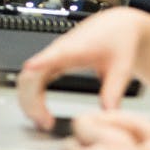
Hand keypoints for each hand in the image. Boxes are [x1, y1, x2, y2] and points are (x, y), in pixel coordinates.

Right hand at [17, 7, 149, 129]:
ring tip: (44, 123)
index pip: (53, 54)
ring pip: (27, 79)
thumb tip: (108, 112)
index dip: (39, 62)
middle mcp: (59, 50)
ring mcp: (53, 56)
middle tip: (46, 123)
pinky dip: (33, 99)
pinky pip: (34, 81)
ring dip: (30, 102)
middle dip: (32, 101)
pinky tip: (42, 114)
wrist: (118, 26)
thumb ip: (114, 89)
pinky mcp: (52, 62)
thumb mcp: (122, 66)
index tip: (30, 69)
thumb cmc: (118, 38)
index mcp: (75, 47)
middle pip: (32, 74)